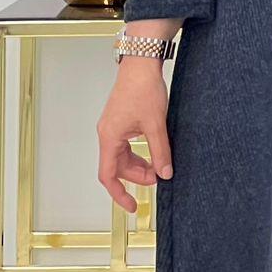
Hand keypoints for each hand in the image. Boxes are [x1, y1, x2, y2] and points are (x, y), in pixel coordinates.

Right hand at [97, 61, 172, 214]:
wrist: (141, 65)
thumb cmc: (143, 88)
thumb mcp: (156, 125)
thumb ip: (160, 152)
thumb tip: (165, 173)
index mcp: (110, 137)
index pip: (108, 175)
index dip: (119, 194)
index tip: (132, 206)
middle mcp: (107, 134)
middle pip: (118, 167)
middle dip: (138, 176)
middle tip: (159, 178)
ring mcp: (113, 128)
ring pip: (123, 157)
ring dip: (140, 165)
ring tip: (159, 166)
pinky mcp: (121, 122)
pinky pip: (126, 146)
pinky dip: (140, 153)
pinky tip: (154, 152)